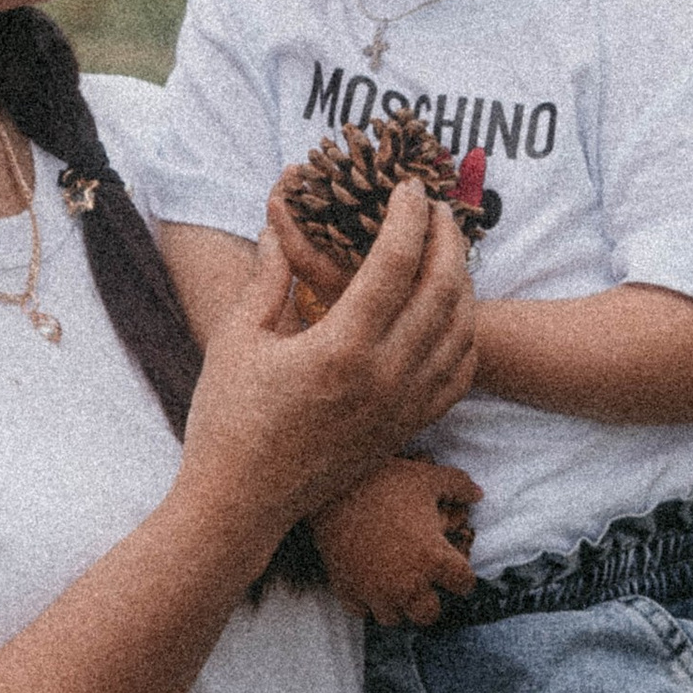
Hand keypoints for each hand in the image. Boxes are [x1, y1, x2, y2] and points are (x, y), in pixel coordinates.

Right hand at [184, 187, 473, 546]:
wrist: (241, 504)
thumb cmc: (227, 421)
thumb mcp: (236, 338)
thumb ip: (268, 278)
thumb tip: (280, 223)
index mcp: (340, 347)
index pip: (396, 263)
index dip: (409, 217)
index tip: (410, 188)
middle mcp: (384, 377)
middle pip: (443, 290)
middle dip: (447, 239)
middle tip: (438, 210)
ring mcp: (402, 407)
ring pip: (461, 331)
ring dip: (463, 283)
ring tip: (448, 252)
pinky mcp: (407, 429)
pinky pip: (459, 376)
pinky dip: (465, 336)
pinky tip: (451, 315)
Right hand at [313, 461, 481, 626]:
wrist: (331, 487)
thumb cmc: (384, 480)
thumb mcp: (427, 477)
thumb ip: (458, 486)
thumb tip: (478, 494)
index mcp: (433, 559)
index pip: (464, 584)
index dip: (463, 575)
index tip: (455, 569)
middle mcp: (407, 584)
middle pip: (429, 614)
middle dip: (430, 600)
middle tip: (425, 583)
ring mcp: (375, 592)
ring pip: (394, 618)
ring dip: (398, 605)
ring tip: (396, 584)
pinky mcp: (347, 591)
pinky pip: (362, 611)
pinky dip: (367, 601)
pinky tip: (369, 581)